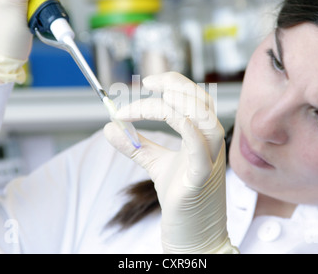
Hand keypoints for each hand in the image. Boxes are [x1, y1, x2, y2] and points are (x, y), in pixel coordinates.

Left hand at [104, 72, 237, 253]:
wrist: (193, 234)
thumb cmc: (181, 198)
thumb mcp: (155, 165)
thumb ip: (135, 145)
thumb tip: (109, 128)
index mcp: (200, 137)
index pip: (193, 99)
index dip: (172, 84)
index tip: (144, 83)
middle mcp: (208, 145)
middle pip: (201, 102)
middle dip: (175, 85)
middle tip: (146, 83)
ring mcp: (207, 162)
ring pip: (205, 121)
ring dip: (180, 103)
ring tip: (152, 96)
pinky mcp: (200, 180)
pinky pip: (201, 152)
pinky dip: (192, 132)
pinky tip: (176, 119)